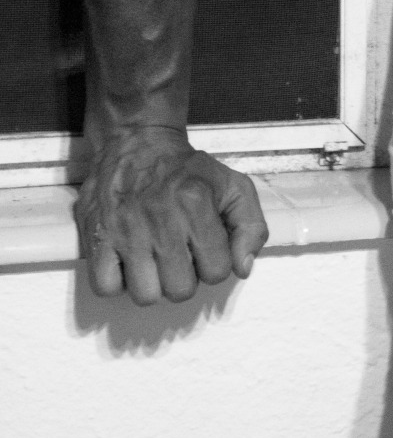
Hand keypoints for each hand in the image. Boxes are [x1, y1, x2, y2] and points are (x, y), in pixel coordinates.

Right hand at [76, 125, 268, 303]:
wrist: (138, 142)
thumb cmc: (188, 170)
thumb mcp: (234, 186)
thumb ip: (252, 226)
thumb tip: (243, 268)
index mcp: (197, 204)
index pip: (217, 271)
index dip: (215, 264)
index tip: (206, 248)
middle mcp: (161, 219)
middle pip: (181, 290)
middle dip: (185, 277)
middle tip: (179, 255)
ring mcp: (125, 229)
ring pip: (145, 295)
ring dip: (153, 284)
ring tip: (154, 260)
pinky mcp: (97, 235)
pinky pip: (106, 287)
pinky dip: (118, 282)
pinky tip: (128, 262)